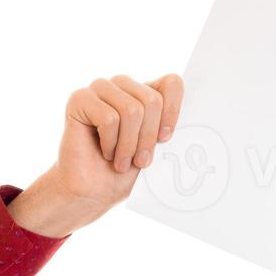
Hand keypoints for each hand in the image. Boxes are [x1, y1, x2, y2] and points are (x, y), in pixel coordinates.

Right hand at [47, 72, 184, 210]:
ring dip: (129, 145)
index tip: (165, 140)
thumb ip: (168, 129)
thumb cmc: (124, 173)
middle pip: (152, 100)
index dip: (173, 113)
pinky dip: (110, 143)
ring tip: (120, 161)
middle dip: (148, 138)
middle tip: (140, 161)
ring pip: (132, 109)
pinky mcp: (79, 98)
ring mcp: (100, 88)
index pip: (172, 83)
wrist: (93, 192)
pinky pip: (108, 118)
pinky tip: (104, 151)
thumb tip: (195, 118)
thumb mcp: (155, 150)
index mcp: (144, 92)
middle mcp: (122, 85)